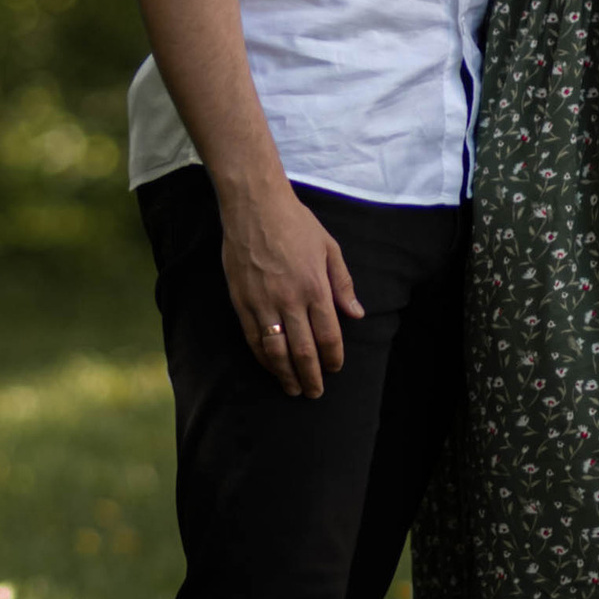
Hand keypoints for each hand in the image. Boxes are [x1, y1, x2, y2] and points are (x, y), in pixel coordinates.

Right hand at [220, 181, 363, 397]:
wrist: (254, 205)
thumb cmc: (295, 223)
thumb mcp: (329, 247)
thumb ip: (342, 284)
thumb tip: (356, 315)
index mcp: (315, 287)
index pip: (328, 336)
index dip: (333, 358)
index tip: (335, 369)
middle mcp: (290, 300)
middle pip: (303, 351)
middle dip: (311, 377)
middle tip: (315, 392)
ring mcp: (263, 302)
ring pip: (275, 351)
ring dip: (286, 375)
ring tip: (293, 389)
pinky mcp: (241, 301)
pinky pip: (253, 339)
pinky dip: (263, 358)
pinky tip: (271, 367)